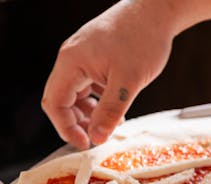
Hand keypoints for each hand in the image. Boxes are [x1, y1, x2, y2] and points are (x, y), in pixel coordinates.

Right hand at [42, 1, 176, 148]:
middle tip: (98, 138)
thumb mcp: (129, 82)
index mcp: (71, 62)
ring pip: (78, 93)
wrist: (156, 11)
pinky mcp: (97, 57)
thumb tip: (97, 138)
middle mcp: (72, 59)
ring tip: (111, 125)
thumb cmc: (143, 39)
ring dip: (90, 113)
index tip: (85, 144)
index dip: (65, 127)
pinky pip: (90, 85)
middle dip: (77, 122)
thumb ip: (111, 111)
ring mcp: (84, 57)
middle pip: (63, 99)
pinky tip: (117, 110)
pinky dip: (100, 100)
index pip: (54, 103)